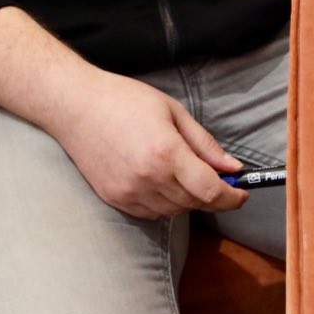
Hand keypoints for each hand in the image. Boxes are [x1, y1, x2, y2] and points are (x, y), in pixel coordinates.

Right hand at [45, 72, 246, 220]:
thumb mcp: (172, 111)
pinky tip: (160, 182)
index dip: (232, 197)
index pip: (212, 192)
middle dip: (212, 195)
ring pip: (174, 212)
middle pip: (195, 204)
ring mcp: (129, 191)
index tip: (240, 192)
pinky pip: (151, 213)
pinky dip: (164, 204)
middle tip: (215, 179)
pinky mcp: (114, 198)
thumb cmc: (122, 99)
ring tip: (183, 175)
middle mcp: (148, 178)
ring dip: (187, 200)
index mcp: (166, 153)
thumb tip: (233, 167)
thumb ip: (205, 144)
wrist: (73, 105)